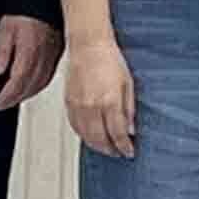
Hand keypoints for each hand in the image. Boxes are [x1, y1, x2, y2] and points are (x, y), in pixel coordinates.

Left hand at [0, 17, 62, 110]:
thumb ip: (0, 51)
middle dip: (16, 99)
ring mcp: (54, 55)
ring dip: (28, 94)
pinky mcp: (59, 51)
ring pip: (42, 83)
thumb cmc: (26, 9)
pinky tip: (33, 83)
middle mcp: (44, 56)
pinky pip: (50, 74)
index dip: (7, 97)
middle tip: (3, 104)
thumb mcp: (5, 28)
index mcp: (30, 52)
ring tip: (16, 97)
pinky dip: (39, 84)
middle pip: (31, 87)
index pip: (18, 82)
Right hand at [62, 40, 137, 157]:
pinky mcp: (68, 103)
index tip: (129, 151)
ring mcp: (78, 106)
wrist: (88, 46)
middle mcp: (92, 106)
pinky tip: (91, 135)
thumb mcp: (128, 84)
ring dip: (96, 145)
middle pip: (100, 139)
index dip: (124, 147)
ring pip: (85, 136)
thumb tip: (130, 129)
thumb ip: (129, 109)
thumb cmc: (110, 59)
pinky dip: (83, 135)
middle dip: (110, 150)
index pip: (117, 134)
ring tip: (106, 147)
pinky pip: (75, 126)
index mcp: (110, 101)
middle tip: (118, 152)